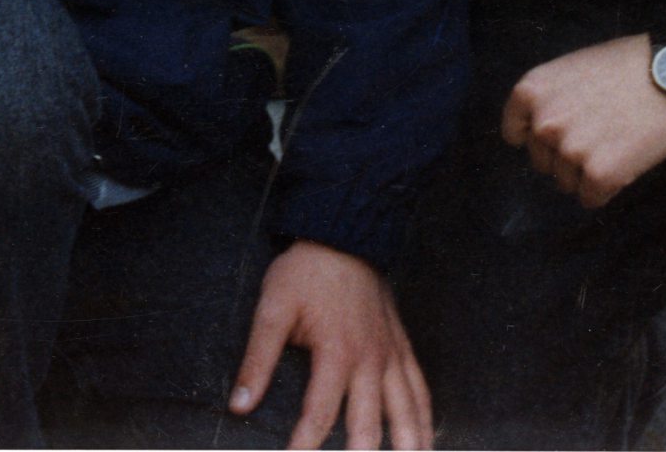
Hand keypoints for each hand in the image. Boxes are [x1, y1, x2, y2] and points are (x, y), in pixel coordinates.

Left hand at [229, 241, 431, 449]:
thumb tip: (240, 404)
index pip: (320, 415)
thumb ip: (258, 358)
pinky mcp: (400, 345)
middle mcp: (370, 359)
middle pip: (369, 425)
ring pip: (406, 411)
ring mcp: (390, 353)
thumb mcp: (273, 307)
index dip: (304, 447)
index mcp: (337, 351)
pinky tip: (425, 440)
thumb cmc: (305, 272)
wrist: (343, 234)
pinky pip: (420, 387)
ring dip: (407, 445)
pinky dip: (424, 417)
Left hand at [501, 35, 665, 209]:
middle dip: (565, 155)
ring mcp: (570, 150)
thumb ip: (549, 98)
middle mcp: (544, 122)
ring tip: (615, 142)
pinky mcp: (598, 175)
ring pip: (566, 183)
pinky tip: (624, 161)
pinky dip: (606, 189)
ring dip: (586, 173)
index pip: (514, 132)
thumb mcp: (572, 68)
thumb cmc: (624, 65)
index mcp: (532, 91)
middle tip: (598, 133)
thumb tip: (536, 128)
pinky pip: (591, 199)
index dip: (537, 136)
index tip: (558, 133)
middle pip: (542, 162)